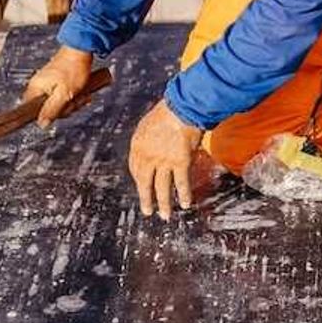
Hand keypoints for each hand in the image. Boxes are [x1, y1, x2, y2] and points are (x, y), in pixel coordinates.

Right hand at [25, 46, 95, 127]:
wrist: (82, 49)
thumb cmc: (74, 69)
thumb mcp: (64, 94)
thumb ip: (52, 110)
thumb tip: (42, 124)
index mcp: (35, 88)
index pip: (34, 111)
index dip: (50, 114)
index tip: (63, 109)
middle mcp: (39, 86)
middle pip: (49, 108)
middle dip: (67, 107)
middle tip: (77, 99)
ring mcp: (48, 84)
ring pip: (59, 103)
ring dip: (74, 101)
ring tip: (83, 94)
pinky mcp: (57, 82)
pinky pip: (64, 95)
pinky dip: (75, 95)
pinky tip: (84, 93)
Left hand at [128, 100, 202, 220]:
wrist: (183, 106)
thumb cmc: (169, 109)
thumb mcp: (150, 123)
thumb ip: (150, 137)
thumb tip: (155, 144)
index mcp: (137, 145)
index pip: (135, 169)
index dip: (140, 180)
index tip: (145, 188)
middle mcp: (147, 157)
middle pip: (145, 183)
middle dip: (146, 199)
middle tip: (147, 211)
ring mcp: (163, 161)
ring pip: (162, 188)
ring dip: (164, 203)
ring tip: (165, 216)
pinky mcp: (180, 163)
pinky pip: (182, 183)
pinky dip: (184, 194)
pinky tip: (186, 204)